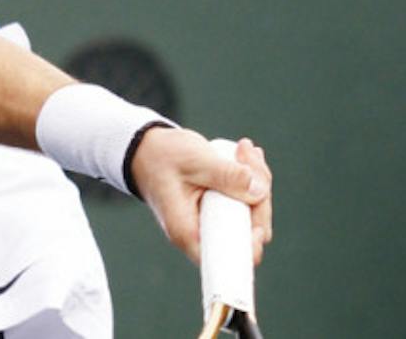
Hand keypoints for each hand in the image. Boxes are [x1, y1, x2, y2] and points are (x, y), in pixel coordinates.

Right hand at [127, 128, 272, 264]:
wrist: (145, 150)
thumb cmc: (161, 158)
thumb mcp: (194, 161)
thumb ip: (227, 175)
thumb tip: (260, 191)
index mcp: (189, 233)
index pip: (230, 256)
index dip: (252, 238)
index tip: (258, 203)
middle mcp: (202, 233)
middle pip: (249, 230)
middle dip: (259, 192)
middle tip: (249, 156)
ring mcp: (213, 222)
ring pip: (250, 213)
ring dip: (256, 179)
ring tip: (244, 149)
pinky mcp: (219, 210)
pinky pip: (243, 201)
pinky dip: (249, 179)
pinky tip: (245, 157)